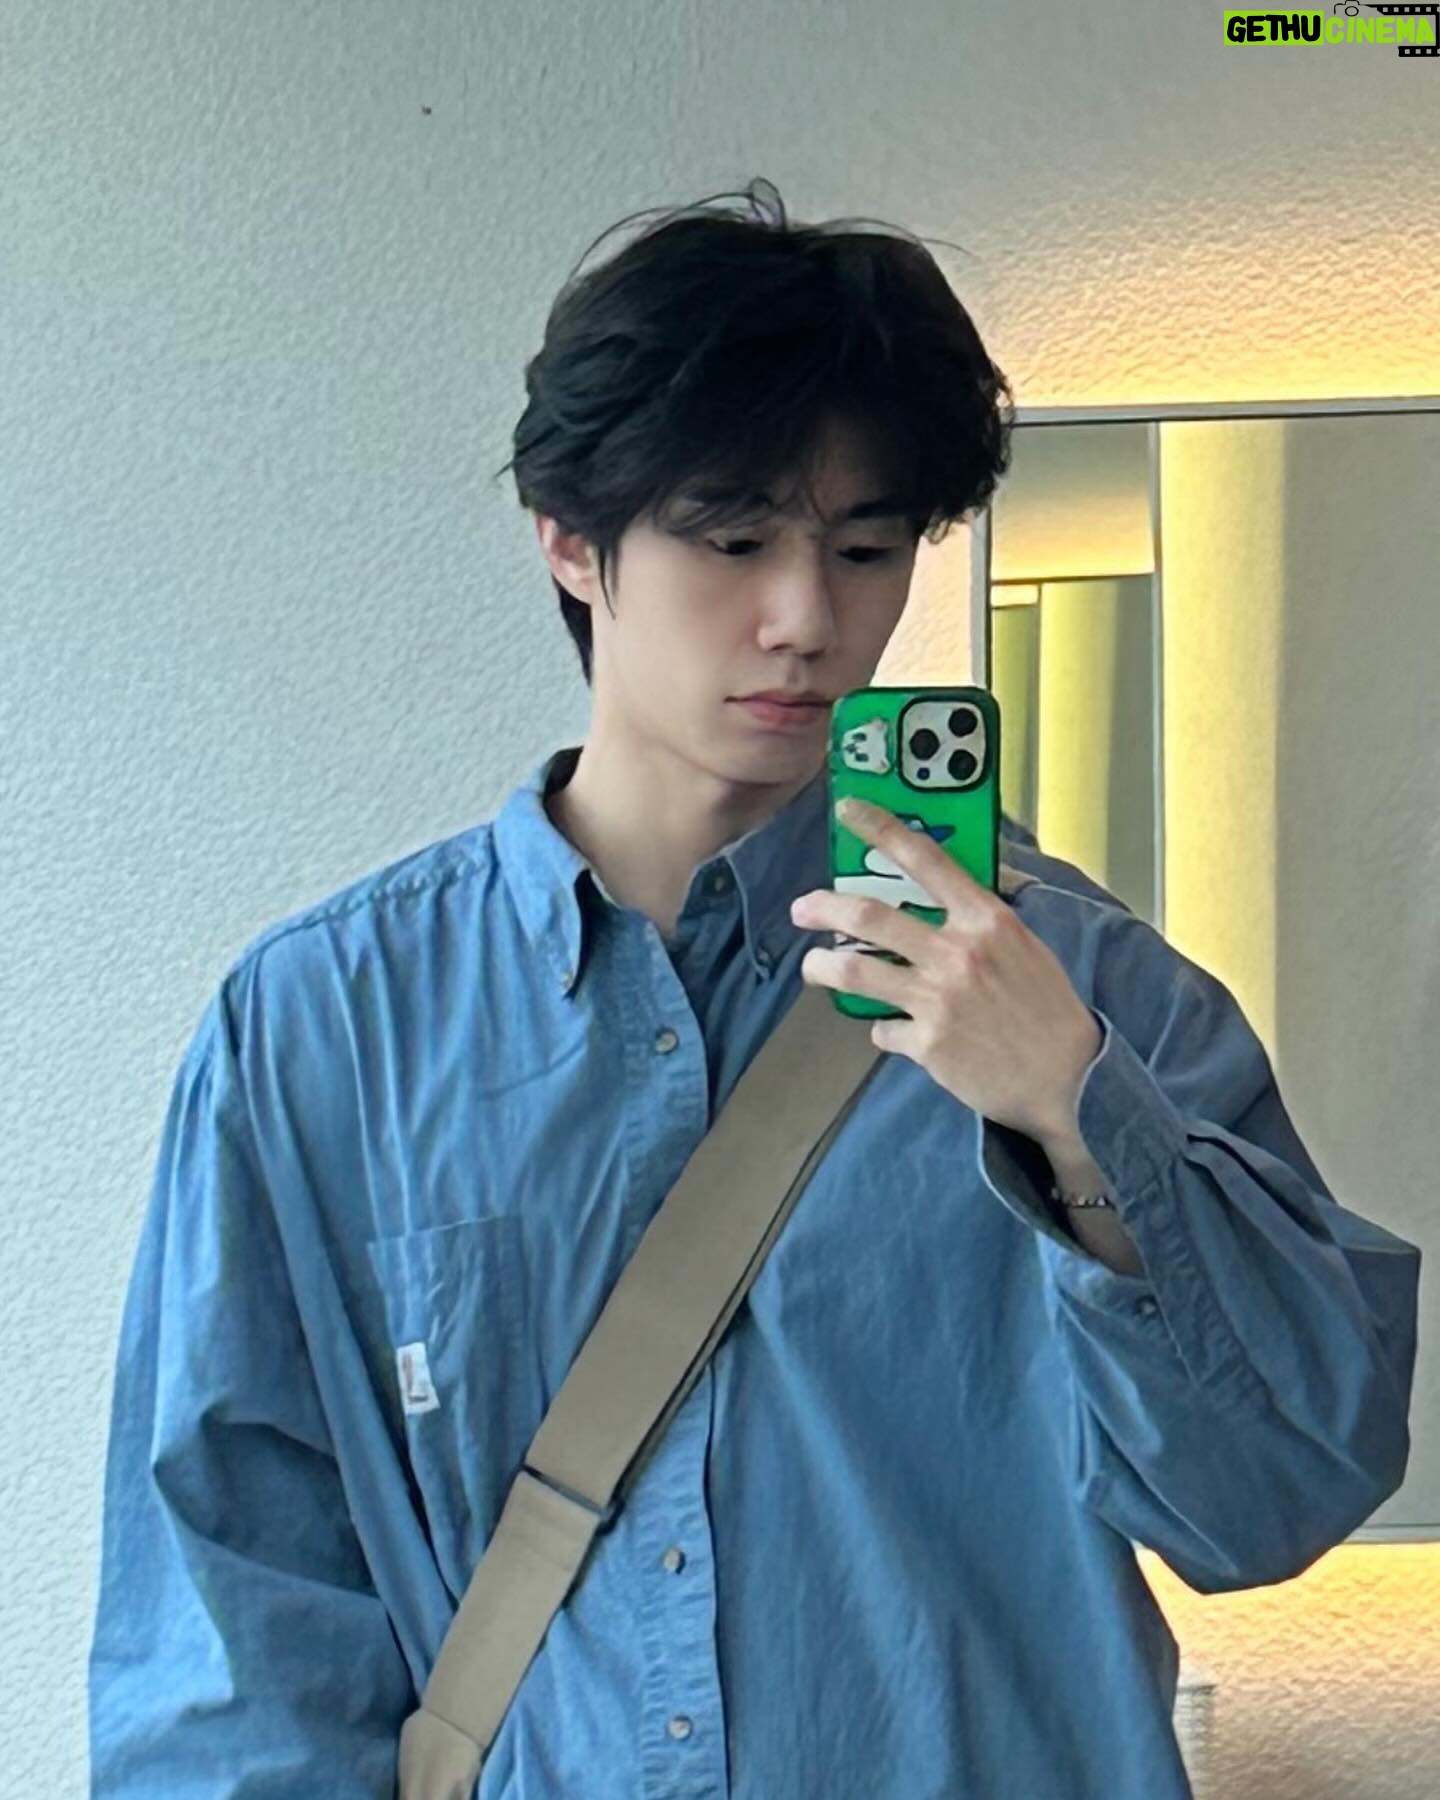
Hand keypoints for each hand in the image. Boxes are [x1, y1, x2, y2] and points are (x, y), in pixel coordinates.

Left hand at [790, 797, 1102, 1145]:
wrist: (1069, 1078)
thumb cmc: (1048, 1009)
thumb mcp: (1024, 947)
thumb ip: (979, 922)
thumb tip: (943, 896)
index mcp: (985, 920)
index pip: (926, 860)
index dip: (881, 829)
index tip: (850, 811)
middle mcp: (956, 953)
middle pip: (869, 916)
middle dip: (824, 908)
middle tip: (802, 909)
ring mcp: (937, 999)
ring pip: (854, 973)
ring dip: (822, 967)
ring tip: (814, 967)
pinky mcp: (926, 1043)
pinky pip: (882, 1028)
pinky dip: (883, 1028)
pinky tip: (893, 1030)